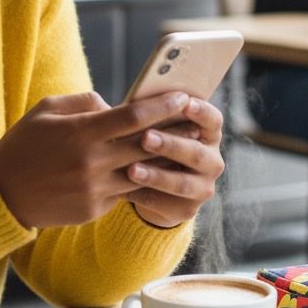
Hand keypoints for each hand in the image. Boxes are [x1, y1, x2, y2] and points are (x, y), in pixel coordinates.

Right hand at [0, 90, 197, 228]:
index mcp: (80, 132)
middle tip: (198, 120)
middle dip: (174, 131)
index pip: (132, 117)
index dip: (161, 106)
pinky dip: (138, 180)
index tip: (183, 97)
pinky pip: (125, 192)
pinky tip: (154, 170)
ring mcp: (95, 190)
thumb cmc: (24, 143)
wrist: (2, 193)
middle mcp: (92, 162)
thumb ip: (85, 103)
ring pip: (142, 173)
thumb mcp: (48, 109)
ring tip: (185, 147)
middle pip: (145, 144)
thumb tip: (115, 105)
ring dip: (165, 160)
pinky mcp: (95, 210)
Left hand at [123, 97, 223, 227]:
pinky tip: (125, 190)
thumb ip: (134, 112)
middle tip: (145, 138)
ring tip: (131, 170)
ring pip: (182, 183)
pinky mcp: (188, 209)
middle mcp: (211, 160)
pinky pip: (167, 203)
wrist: (153, 185)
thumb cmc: (150, 142)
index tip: (185, 103)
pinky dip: (145, 195)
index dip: (202, 112)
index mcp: (207, 133)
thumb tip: (94, 98)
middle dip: (170, 145)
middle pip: (196, 153)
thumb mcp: (148, 125)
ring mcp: (203, 187)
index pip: (213, 120)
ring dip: (156, 175)